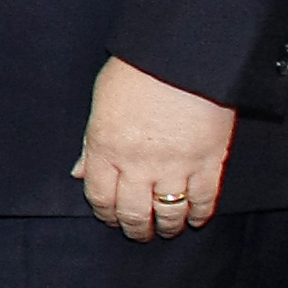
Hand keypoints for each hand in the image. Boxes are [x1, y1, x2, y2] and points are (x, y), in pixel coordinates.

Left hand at [72, 55, 235, 240]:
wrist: (183, 55)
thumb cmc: (137, 69)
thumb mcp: (101, 102)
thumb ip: (90, 141)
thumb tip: (79, 172)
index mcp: (104, 148)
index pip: (99, 196)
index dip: (105, 213)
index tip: (110, 218)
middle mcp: (137, 164)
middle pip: (132, 212)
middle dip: (134, 228)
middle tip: (138, 233)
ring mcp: (174, 166)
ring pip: (167, 213)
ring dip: (166, 227)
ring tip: (165, 230)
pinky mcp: (208, 161)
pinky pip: (203, 200)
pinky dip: (199, 214)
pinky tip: (195, 219)